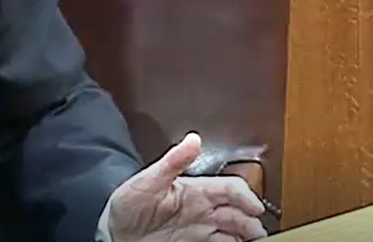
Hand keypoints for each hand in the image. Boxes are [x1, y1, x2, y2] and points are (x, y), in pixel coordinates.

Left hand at [107, 133, 266, 241]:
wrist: (113, 232)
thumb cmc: (128, 203)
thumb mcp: (147, 181)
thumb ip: (172, 161)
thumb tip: (193, 139)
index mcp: (195, 189)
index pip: (230, 189)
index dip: (246, 197)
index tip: (255, 209)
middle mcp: (202, 208)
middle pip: (238, 212)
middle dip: (252, 221)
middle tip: (259, 234)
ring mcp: (200, 227)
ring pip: (234, 230)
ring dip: (247, 235)